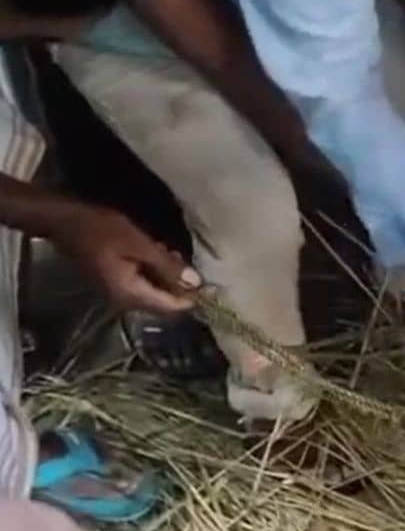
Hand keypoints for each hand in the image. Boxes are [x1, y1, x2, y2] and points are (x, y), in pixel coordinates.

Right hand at [50, 206, 201, 314]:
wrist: (65, 222)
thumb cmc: (103, 231)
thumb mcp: (140, 245)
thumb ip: (167, 266)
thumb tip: (195, 283)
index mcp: (131, 295)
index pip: (170, 307)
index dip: (193, 298)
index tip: (213, 285)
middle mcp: (125, 300)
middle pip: (164, 301)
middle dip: (180, 283)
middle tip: (185, 258)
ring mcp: (119, 291)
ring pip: (155, 290)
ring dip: (167, 273)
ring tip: (168, 249)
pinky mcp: (117, 280)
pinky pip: (145, 280)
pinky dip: (155, 268)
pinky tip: (156, 249)